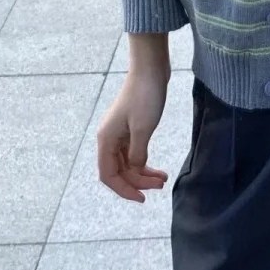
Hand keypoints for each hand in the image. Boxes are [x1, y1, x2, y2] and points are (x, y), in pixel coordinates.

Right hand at [96, 67, 169, 202]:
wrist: (150, 71)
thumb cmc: (145, 97)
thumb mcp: (143, 129)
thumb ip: (137, 154)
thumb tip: (136, 170)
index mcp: (106, 140)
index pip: (109, 175)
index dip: (124, 190)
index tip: (142, 198)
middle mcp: (109, 139)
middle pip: (119, 171)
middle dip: (139, 182)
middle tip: (161, 185)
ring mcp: (119, 135)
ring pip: (128, 164)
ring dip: (144, 174)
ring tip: (163, 179)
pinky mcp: (130, 129)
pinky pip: (134, 154)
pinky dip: (145, 163)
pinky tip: (158, 169)